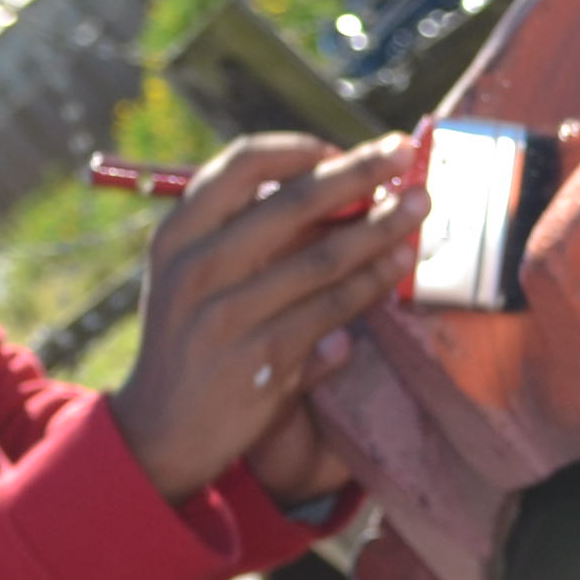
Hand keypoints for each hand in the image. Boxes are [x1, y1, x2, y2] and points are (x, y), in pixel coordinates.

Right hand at [111, 135, 420, 501]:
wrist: (160, 430)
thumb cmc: (188, 339)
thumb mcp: (186, 276)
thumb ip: (239, 233)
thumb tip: (328, 191)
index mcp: (179, 234)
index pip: (242, 165)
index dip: (300, 150)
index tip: (341, 150)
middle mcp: (199, 267)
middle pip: (294, 202)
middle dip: (360, 172)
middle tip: (405, 155)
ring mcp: (230, 315)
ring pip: (324, 258)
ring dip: (380, 228)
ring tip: (419, 208)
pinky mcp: (264, 359)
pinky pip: (333, 310)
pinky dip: (371, 284)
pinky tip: (397, 266)